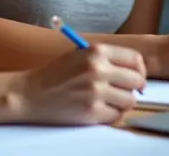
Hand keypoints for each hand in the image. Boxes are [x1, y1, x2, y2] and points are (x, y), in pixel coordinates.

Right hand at [12, 44, 146, 124]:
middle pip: (137, 81)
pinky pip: (116, 116)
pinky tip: (98, 110)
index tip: (135, 77)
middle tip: (122, 91)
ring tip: (107, 101)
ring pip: (129, 101)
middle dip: (133, 88)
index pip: (135, 59)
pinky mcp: (91, 112)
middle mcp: (98, 69)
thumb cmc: (55, 74)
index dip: (139, 70)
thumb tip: (137, 73)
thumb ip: (107, 59)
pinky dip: (110, 115)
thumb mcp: (80, 55)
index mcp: (97, 51)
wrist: (29, 94)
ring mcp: (95, 92)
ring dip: (122, 103)